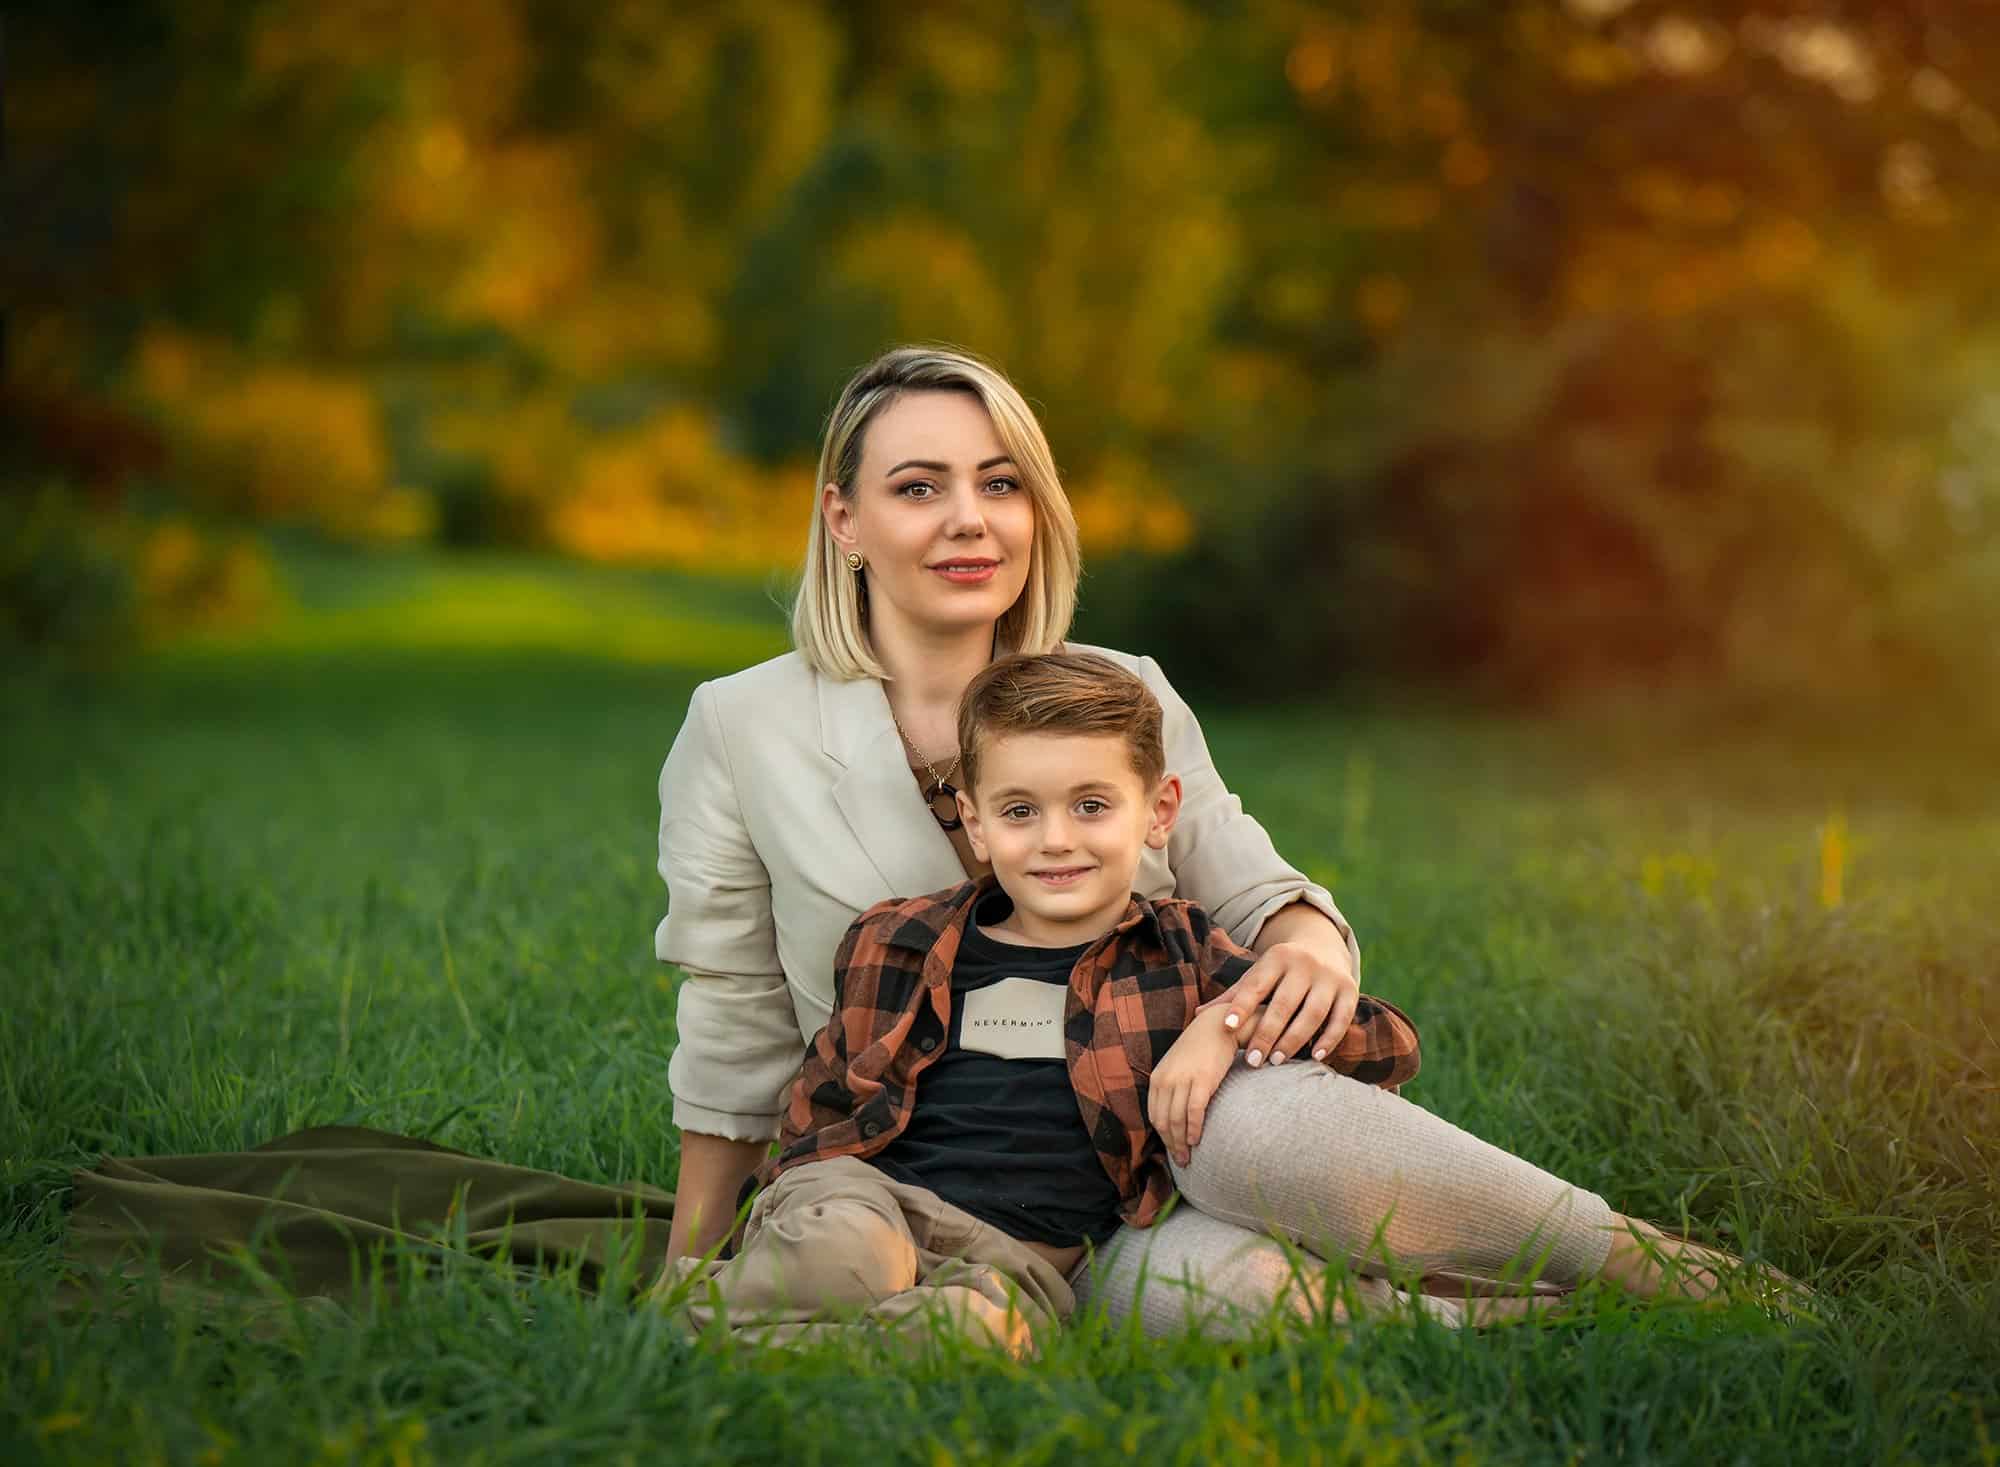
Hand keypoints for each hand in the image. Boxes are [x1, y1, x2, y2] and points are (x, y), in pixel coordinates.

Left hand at [1147, 1008, 1238, 1167]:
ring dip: (1182, 1143)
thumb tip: (1174, 1117)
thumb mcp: (1177, 1066)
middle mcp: (1166, 1079)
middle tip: (1181, 1161)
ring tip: (1189, 1157)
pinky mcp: (1202, 1080)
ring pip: (1177, 1120)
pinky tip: (1197, 1140)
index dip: (1162, 1137)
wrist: (1219, 1025)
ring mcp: (1183, 1080)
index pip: (1154, 1116)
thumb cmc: (1201, 1049)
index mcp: (1158, 1078)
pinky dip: (1194, 1129)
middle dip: (1171, 1145)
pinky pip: (1194, 1112)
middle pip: (1164, 1122)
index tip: (1172, 1149)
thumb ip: (1172, 1088)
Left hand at [1220, 939, 1358, 1069]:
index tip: (1227, 1027)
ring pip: (1312, 1013)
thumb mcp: (1258, 975)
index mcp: (1277, 957)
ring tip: (1276, 1061)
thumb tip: (1196, 1016)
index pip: (1256, 984)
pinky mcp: (1349, 990)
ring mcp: (1329, 977)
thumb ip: (1233, 996)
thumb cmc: (1280, 971)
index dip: (1241, 1005)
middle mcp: (1304, 964)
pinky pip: (1340, 1018)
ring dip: (1294, 1039)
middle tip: (1253, 1060)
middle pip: (1284, 1003)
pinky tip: (1313, 1056)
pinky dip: (1328, 1039)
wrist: (1324, 946)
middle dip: (1267, 1033)